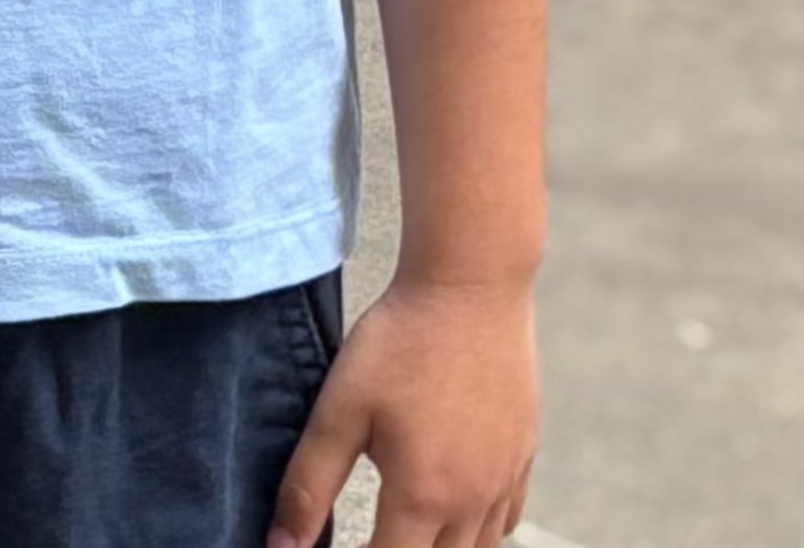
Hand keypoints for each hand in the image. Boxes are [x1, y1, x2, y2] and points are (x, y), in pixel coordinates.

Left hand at [267, 273, 537, 547]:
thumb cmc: (401, 339)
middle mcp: (472, 501)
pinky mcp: (524, 453)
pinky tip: (453, 506)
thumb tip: (279, 546)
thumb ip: (308, 484)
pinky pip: (506, 520)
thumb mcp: (340, 406)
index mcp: (422, 497)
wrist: (470, 282)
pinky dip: (479, 530)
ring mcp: (504, 479)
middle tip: (372, 533)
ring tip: (404, 528)